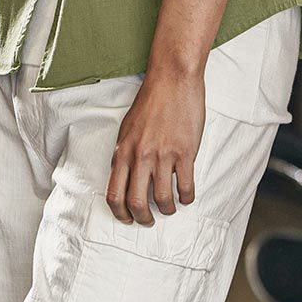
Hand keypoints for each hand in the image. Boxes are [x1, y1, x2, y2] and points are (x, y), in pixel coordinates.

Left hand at [106, 67, 204, 224]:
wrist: (172, 80)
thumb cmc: (150, 102)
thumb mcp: (127, 129)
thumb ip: (125, 153)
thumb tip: (124, 176)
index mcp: (123, 151)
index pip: (115, 193)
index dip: (120, 213)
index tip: (128, 219)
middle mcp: (140, 156)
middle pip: (136, 202)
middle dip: (143, 218)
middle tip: (149, 220)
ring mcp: (163, 155)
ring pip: (162, 198)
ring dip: (167, 209)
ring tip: (171, 208)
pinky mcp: (184, 153)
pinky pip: (185, 186)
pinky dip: (186, 198)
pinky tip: (187, 197)